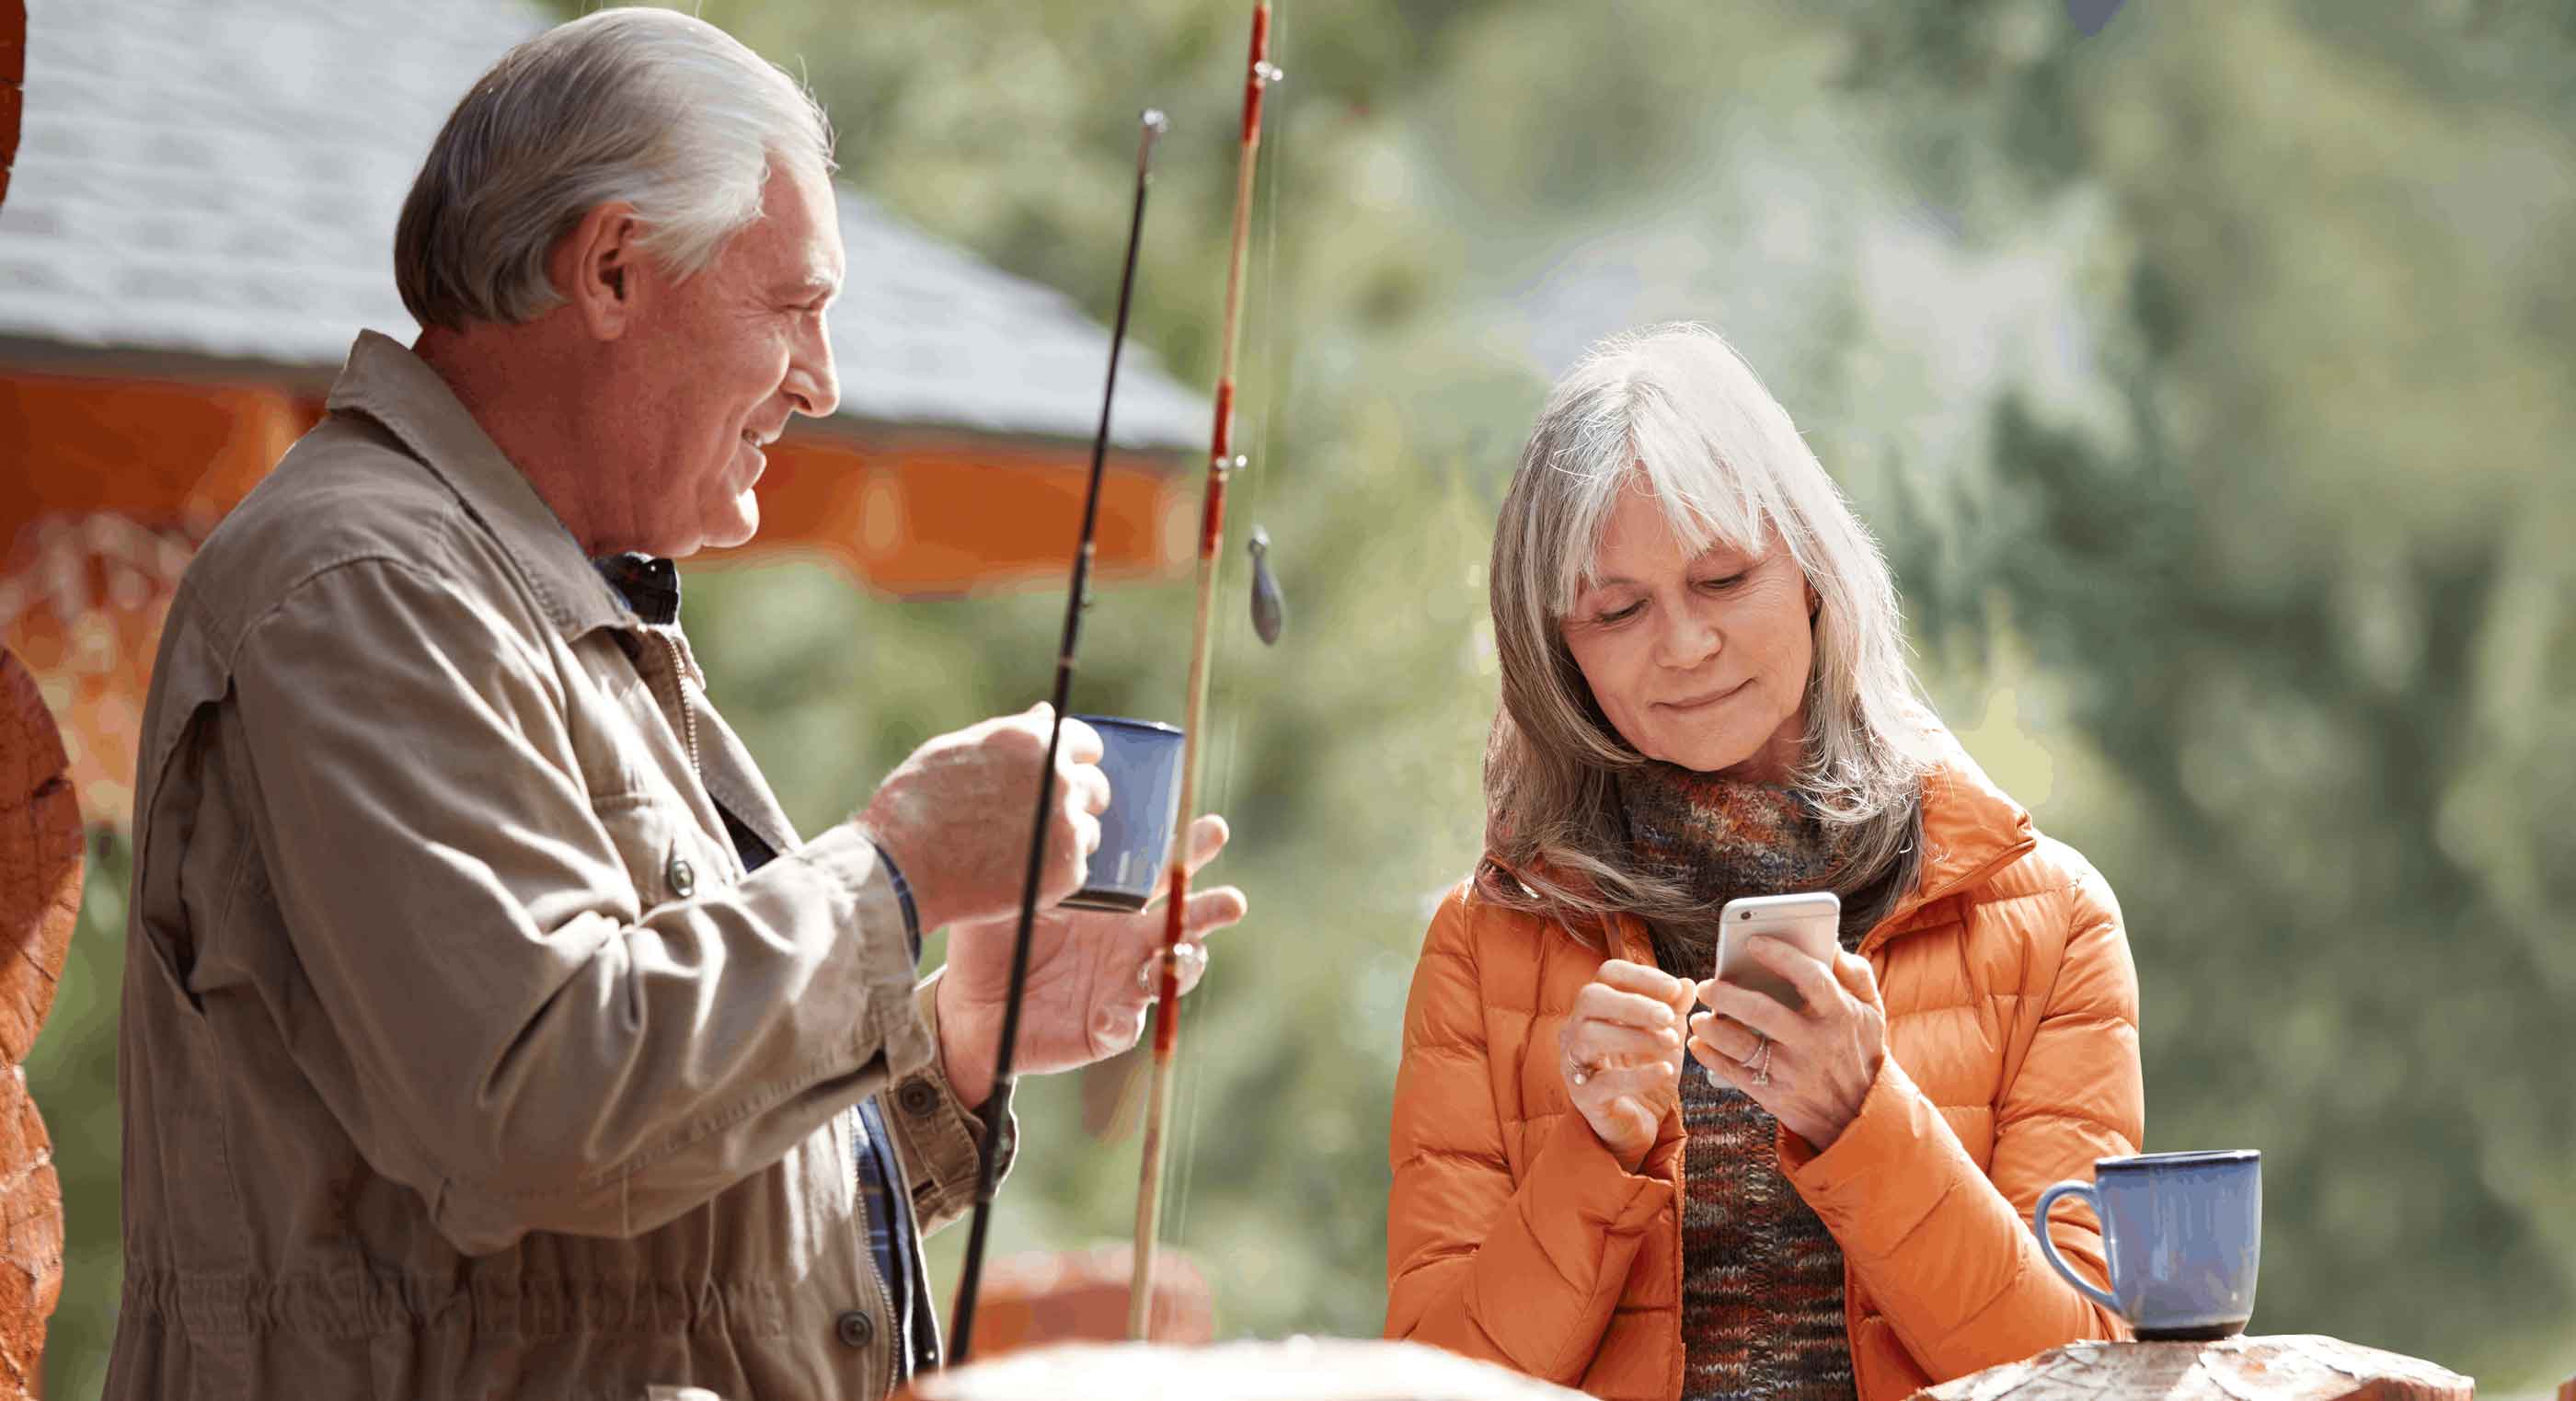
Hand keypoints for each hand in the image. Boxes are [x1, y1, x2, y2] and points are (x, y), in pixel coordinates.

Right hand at [858, 703, 1109, 931]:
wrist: (901, 866)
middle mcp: (1061, 779)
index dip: (1071, 760)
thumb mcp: (958, 749)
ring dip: (1063, 838)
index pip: (1086, 743)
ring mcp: (1066, 826)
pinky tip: (1013, 872)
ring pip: (1088, 829)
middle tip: (1039, 817)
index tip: (1056, 776)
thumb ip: (1012, 732)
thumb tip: (1046, 714)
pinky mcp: (1066, 870)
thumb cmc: (917, 802)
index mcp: (1037, 741)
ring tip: (1016, 850)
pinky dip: (1050, 873)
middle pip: (1096, 787)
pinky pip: (1074, 868)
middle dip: (1074, 799)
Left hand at [936, 814, 1246, 1110]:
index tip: (1215, 830)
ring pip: (1175, 972)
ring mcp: (1125, 983)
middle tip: (1231, 902)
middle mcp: (1131, 938)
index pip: (1162, 869)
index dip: (1193, 850)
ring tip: (1173, 957)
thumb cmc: (992, 938)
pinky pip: (1127, 1024)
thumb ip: (1029, 861)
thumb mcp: (1005, 892)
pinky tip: (1109, 1012)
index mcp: (1115, 900)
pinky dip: (1123, 1017)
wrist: (971, 1006)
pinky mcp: (1108, 1027)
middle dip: (1212, 908)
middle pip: (1186, 919)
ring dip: (1185, 964)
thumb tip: (1045, 813)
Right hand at [1559, 959, 1694, 1171]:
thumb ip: (1674, 1011)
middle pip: (1591, 998)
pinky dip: (1638, 1074)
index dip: (1642, 976)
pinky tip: (1665, 1071)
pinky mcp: (1583, 1096)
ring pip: (1590, 1035)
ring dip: (1635, 1036)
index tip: (1675, 990)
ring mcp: (1574, 1062)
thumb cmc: (1645, 1072)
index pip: (1609, 974)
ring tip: (1670, 1043)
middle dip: (1634, 1004)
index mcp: (1596, 1007)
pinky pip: (1604, 1081)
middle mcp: (1576, 1029)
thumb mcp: (1666, 1037)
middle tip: (1668, 1017)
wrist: (1636, 1124)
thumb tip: (1687, 985)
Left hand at [1688, 941, 1887, 1151]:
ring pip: (1742, 1046)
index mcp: (1840, 1014)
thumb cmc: (1859, 1049)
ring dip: (1713, 1028)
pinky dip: (1711, 1057)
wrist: (1862, 1114)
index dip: (1780, 955)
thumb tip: (1829, 941)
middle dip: (1727, 995)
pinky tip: (1699, 1043)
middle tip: (1706, 985)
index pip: (1810, 977)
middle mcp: (1815, 1042)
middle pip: (1762, 1012)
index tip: (1752, 941)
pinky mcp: (1775, 1095)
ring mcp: (1793, 1072)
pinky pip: (1735, 1074)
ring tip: (1698, 1016)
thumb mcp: (1871, 1011)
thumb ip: (1855, 973)